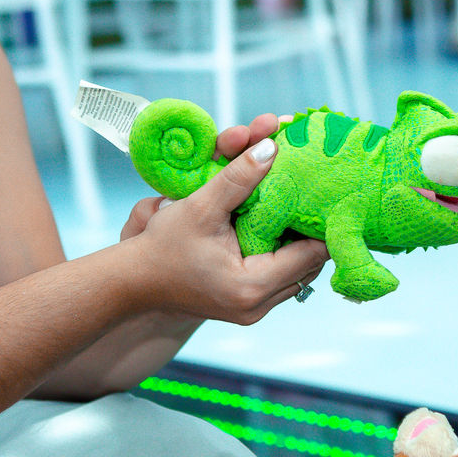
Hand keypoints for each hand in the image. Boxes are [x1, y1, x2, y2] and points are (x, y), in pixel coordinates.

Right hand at [123, 117, 328, 324]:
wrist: (131, 282)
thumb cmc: (161, 246)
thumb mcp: (200, 206)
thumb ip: (238, 176)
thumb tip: (271, 146)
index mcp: (252, 285)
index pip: (311, 253)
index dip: (321, 221)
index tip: (326, 194)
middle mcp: (258, 305)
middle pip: (310, 265)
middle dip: (311, 229)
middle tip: (315, 196)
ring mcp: (253, 310)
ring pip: (297, 272)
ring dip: (297, 241)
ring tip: (299, 207)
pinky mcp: (247, 307)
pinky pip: (280, 278)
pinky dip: (282, 253)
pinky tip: (277, 226)